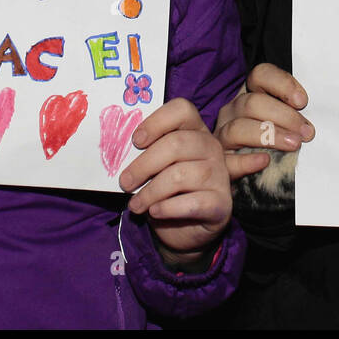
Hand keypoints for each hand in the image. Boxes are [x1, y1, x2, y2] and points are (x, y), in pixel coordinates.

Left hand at [119, 98, 231, 268]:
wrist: (186, 228)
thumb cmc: (166, 191)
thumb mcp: (154, 169)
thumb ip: (143, 155)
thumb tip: (117, 152)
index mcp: (195, 131)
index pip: (182, 110)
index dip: (156, 122)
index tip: (135, 141)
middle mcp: (211, 148)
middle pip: (177, 143)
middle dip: (144, 164)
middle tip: (125, 182)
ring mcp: (219, 175)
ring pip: (181, 175)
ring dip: (151, 192)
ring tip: (136, 204)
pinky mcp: (221, 204)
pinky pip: (192, 203)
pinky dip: (168, 208)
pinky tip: (155, 212)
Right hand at [214, 62, 313, 180]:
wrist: (258, 179)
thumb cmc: (278, 145)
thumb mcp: (287, 125)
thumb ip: (297, 116)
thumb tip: (314, 119)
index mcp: (250, 95)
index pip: (260, 75)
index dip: (282, 84)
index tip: (303, 101)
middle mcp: (233, 112)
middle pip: (251, 103)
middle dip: (283, 116)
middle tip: (306, 132)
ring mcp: (222, 136)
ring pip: (237, 129)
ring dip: (268, 136)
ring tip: (293, 145)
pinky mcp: (221, 163)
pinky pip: (227, 161)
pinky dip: (244, 161)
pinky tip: (264, 161)